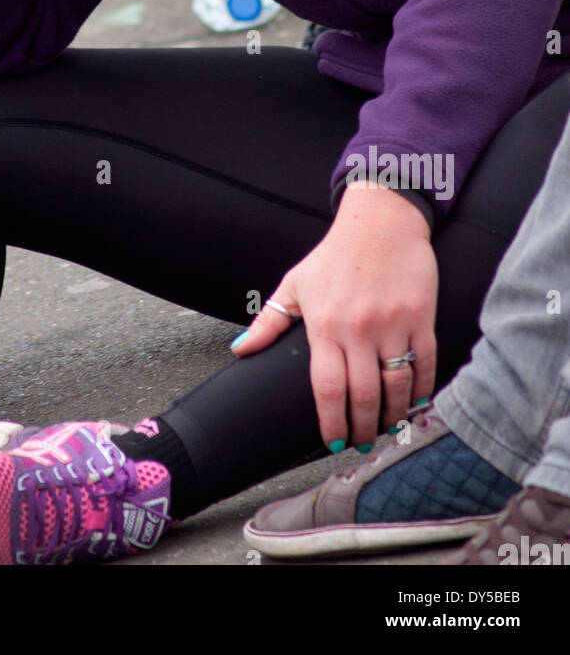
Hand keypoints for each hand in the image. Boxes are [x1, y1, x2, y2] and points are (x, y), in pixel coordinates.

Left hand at [231, 181, 437, 449]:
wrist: (380, 220)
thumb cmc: (334, 255)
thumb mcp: (295, 284)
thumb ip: (268, 322)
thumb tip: (239, 350)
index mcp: (324, 324)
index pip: (326, 388)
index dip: (331, 422)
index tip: (333, 443)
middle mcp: (358, 329)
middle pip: (363, 395)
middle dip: (363, 428)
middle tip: (362, 443)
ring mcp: (393, 324)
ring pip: (397, 386)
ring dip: (394, 415)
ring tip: (387, 427)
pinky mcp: (421, 316)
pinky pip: (425, 363)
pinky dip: (422, 389)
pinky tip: (415, 402)